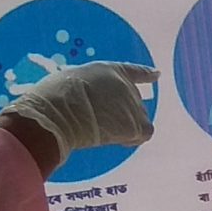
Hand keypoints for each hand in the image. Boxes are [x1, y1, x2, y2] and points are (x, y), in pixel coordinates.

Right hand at [4, 61, 158, 153]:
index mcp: (109, 70)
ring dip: (126, 124)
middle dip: (121, 111)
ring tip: (103, 128)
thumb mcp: (71, 81)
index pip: (133, 70)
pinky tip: (120, 140)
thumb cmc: (55, 97)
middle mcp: (126, 85)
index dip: (145, 73)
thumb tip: (92, 103)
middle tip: (98, 119)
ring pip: (139, 117)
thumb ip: (89, 87)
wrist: (59, 112)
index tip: (156, 74)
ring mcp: (132, 104)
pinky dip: (134, 138)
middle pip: (134, 100)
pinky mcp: (134, 124)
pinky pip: (144, 133)